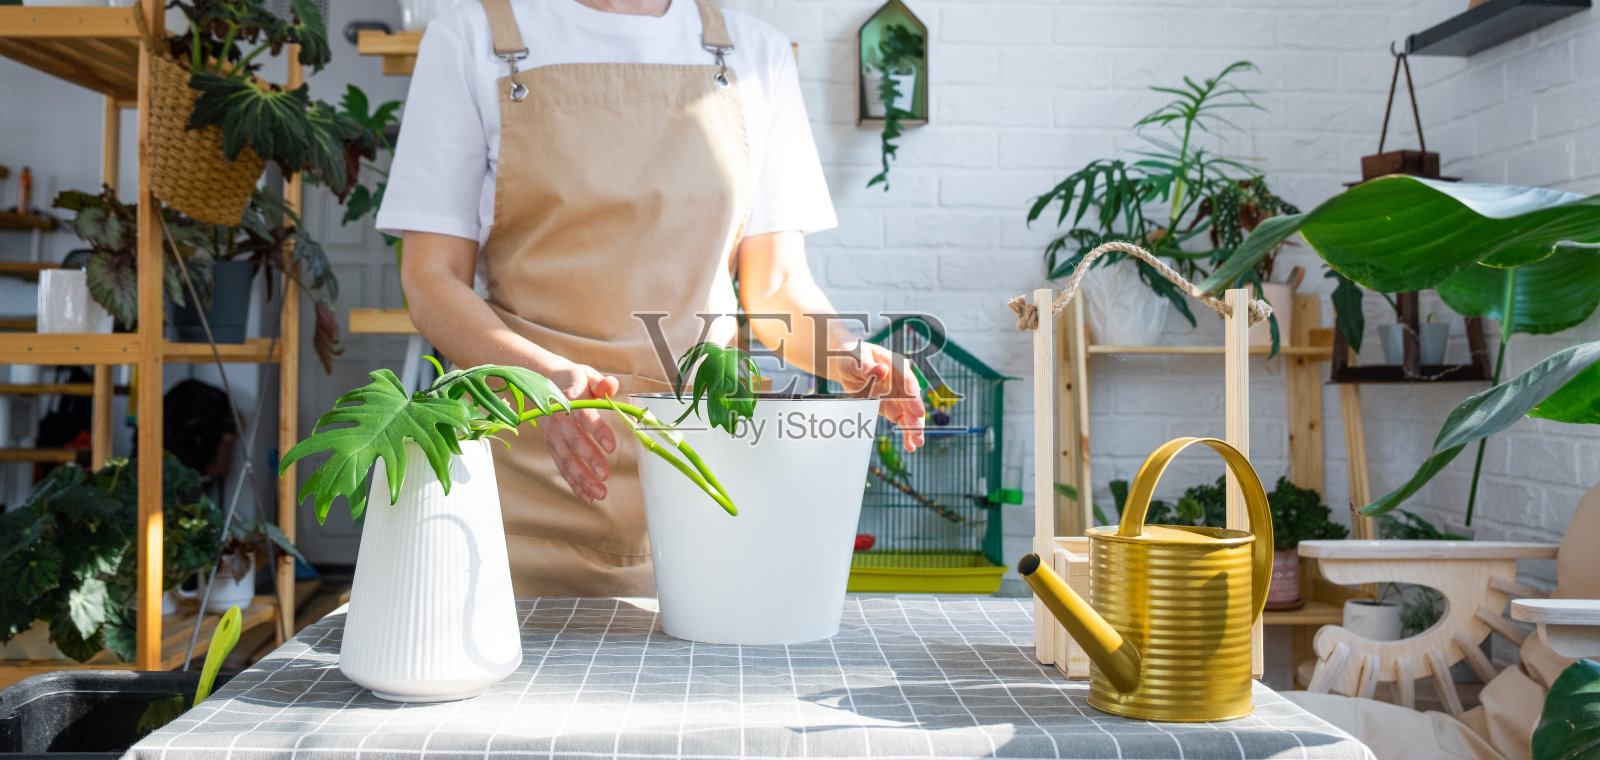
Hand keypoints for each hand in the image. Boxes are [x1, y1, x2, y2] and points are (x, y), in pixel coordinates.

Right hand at [540, 361, 620, 502]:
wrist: (545, 382)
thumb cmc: (575, 381)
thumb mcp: (588, 375)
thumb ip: (602, 383)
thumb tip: (611, 385)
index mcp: (570, 399)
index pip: (585, 415)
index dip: (598, 431)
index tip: (612, 447)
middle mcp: (558, 418)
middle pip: (574, 441)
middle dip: (589, 459)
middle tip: (606, 475)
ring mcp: (552, 434)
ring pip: (566, 459)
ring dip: (582, 478)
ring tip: (600, 493)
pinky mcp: (551, 446)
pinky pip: (562, 467)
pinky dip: (574, 483)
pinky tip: (587, 497)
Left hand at [832, 341, 924, 451]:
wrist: (845, 364)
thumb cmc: (852, 356)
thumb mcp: (857, 358)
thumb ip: (868, 366)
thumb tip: (882, 370)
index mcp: (894, 366)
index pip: (907, 380)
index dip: (913, 396)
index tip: (918, 410)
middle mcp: (899, 382)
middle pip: (911, 400)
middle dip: (915, 418)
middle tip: (917, 433)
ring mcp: (896, 395)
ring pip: (909, 413)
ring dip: (913, 428)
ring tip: (917, 443)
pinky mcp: (890, 406)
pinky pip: (901, 420)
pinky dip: (905, 432)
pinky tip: (910, 445)